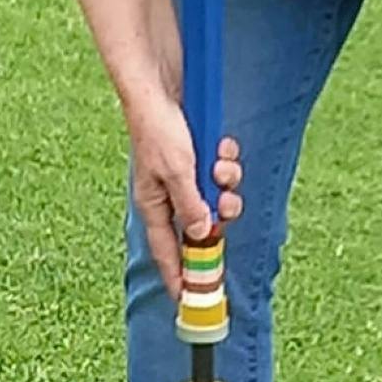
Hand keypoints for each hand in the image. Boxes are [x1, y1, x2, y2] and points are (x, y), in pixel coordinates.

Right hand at [126, 100, 243, 298]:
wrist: (158, 81)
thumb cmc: (158, 126)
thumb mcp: (178, 172)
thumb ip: (191, 206)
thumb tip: (202, 236)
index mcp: (154, 205)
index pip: (167, 253)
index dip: (180, 278)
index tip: (192, 301)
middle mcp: (169, 194)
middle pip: (203, 225)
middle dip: (220, 216)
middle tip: (227, 204)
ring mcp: (186, 175)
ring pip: (218, 196)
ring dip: (227, 183)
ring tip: (221, 164)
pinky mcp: (199, 155)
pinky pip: (222, 169)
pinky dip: (226, 160)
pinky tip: (221, 145)